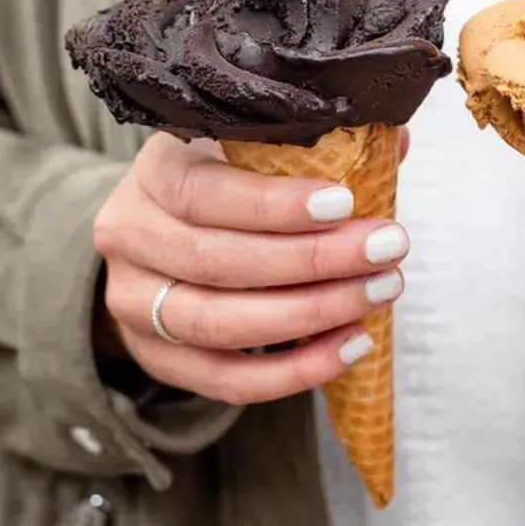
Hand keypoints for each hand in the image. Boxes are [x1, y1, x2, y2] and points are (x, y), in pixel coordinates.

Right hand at [92, 129, 410, 404]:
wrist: (165, 236)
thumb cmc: (230, 185)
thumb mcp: (255, 152)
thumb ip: (319, 148)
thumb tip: (393, 145)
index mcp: (155, 173)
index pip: (203, 193)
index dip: (273, 205)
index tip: (345, 203)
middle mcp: (131, 237)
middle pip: (217, 262)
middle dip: (312, 261)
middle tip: (387, 249)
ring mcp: (135, 304)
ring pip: (219, 324)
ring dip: (311, 314)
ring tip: (379, 292)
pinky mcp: (158, 358)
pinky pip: (226, 380)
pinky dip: (295, 371)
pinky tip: (351, 345)